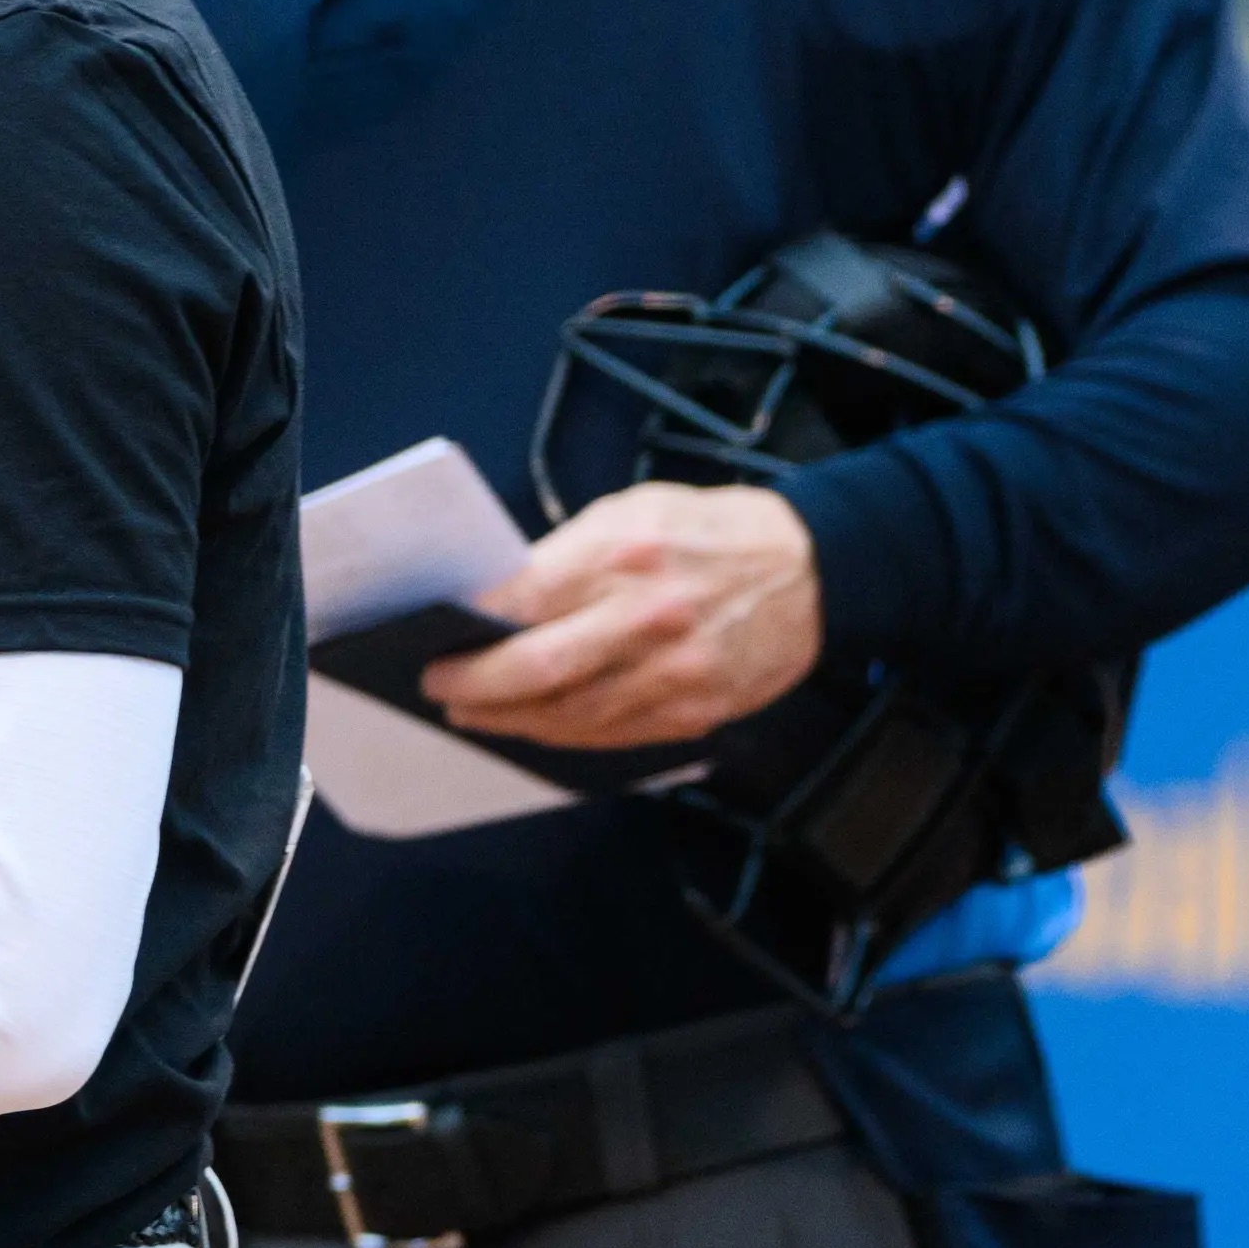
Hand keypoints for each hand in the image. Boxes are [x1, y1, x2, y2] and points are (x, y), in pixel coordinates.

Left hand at [423, 483, 822, 750]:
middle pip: (539, 668)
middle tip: (439, 687)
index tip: (435, 641)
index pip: (525, 600)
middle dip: (476, 686)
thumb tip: (499, 599)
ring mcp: (676, 671)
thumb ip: (567, 554)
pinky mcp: (697, 710)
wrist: (813, 568)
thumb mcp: (633, 511)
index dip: (471, 630)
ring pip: (571, 714)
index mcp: (626, 553)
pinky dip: (564, 736)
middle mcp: (649, 616)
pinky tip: (534, 726)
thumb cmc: (711, 531)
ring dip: (512, 721)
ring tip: (474, 713)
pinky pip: (614, 735)